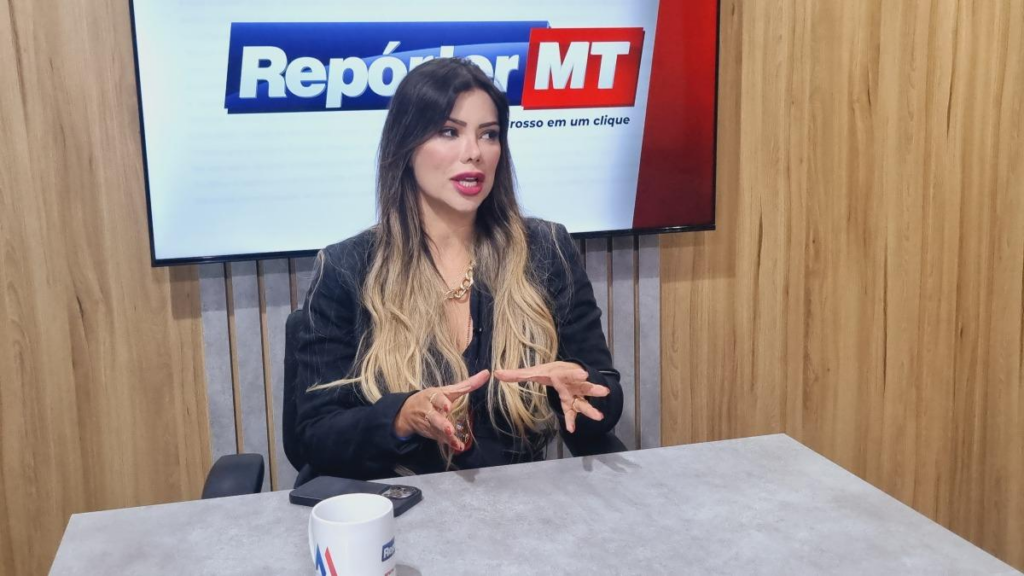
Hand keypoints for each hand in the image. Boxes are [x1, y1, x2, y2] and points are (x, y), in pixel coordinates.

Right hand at [394, 369, 489, 451]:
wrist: (407, 412)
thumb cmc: (433, 398)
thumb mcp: (447, 390)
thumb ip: (467, 384)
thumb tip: (487, 373)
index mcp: (433, 396)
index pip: (437, 398)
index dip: (442, 402)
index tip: (448, 406)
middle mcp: (429, 410)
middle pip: (434, 417)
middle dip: (441, 423)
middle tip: (449, 429)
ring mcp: (429, 423)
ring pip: (436, 430)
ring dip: (445, 436)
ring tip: (453, 437)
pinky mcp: (431, 433)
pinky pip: (440, 439)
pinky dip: (449, 443)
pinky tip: (458, 447)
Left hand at [493, 362, 608, 432]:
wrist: (566, 372)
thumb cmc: (550, 371)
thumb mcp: (534, 371)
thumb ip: (516, 374)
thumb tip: (496, 373)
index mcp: (563, 374)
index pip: (570, 373)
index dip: (576, 374)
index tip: (585, 375)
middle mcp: (572, 384)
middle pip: (583, 387)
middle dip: (592, 389)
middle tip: (604, 391)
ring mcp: (575, 395)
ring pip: (584, 401)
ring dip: (591, 409)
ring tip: (600, 416)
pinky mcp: (574, 403)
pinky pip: (574, 412)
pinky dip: (573, 420)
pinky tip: (572, 429)